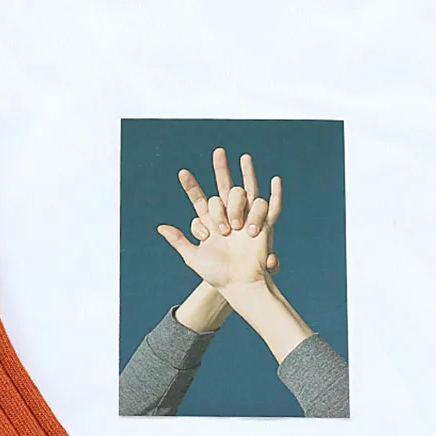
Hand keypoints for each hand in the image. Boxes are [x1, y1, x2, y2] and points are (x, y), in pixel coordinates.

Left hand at [157, 148, 311, 362]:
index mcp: (210, 223)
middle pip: (223, 187)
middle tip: (218, 151)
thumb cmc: (216, 274)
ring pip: (242, 193)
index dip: (191, 186)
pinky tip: (274, 180)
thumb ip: (178, 241)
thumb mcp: (193, 257)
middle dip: (220, 169)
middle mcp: (228, 216)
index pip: (199, 199)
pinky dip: (275, 193)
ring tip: (234, 228)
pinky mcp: (263, 224)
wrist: (238, 284)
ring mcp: (246, 218)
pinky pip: (270, 205)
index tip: (182, 173)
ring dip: (237, 205)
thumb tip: (160, 226)